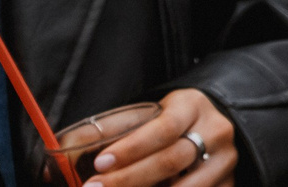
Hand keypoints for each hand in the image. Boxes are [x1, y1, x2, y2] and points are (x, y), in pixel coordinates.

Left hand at [85, 88, 233, 186]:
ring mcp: (225, 160)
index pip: (164, 128)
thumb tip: (58, 150)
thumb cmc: (169, 122)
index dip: (132, 148)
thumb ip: (107, 130)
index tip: (100, 163)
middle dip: (129, 179)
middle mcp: (214, 131)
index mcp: (192, 107)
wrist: (210, 126)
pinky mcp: (229, 183)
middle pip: (172, 160)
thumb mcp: (146, 115)